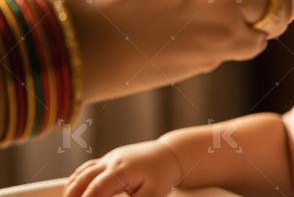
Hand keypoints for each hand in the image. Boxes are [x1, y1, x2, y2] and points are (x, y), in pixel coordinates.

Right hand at [64, 141, 181, 196]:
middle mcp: (111, 162)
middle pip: (83, 180)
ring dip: (72, 189)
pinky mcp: (107, 160)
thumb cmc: (162, 175)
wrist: (168, 154)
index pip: (96, 189)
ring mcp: (107, 159)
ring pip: (81, 173)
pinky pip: (86, 169)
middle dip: (73, 196)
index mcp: (121, 170)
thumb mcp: (153, 194)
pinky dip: (76, 181)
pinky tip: (74, 193)